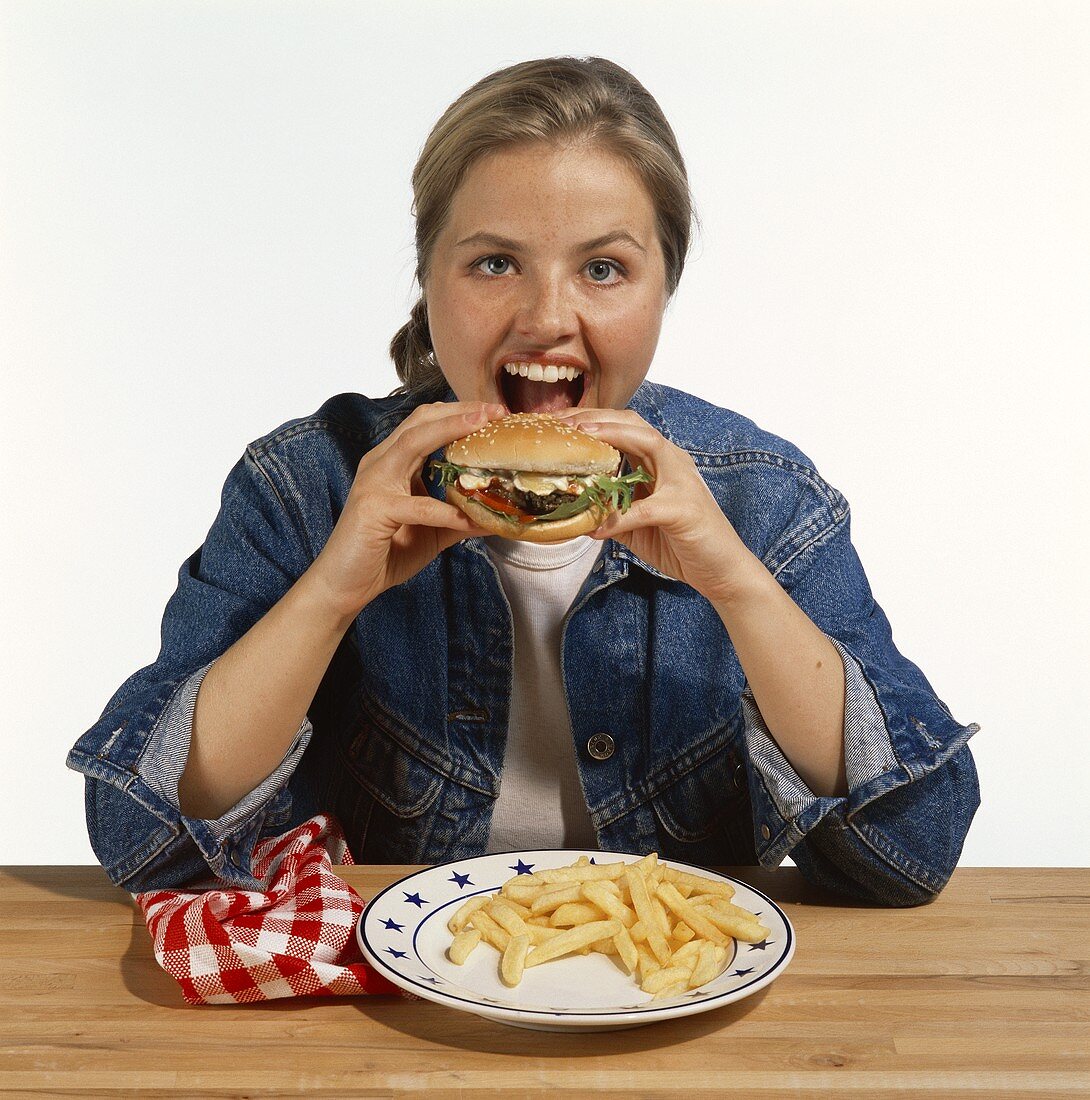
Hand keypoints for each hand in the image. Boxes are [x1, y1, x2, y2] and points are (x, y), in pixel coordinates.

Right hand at [307, 400, 506, 623]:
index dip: (460, 413)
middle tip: (494, 410)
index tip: (494, 412)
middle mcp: (381, 463)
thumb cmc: (385, 553)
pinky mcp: (373, 508)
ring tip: (482, 428)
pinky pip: (417, 505)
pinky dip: (445, 510)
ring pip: (413, 442)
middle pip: (421, 421)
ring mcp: (374, 482)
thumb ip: (459, 519)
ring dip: (450, 430)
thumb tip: (495, 516)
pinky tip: (469, 519)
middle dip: (460, 411)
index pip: (426, 423)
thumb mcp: (432, 531)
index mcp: (393, 461)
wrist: (346, 584)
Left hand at [555, 407, 756, 603]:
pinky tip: (597, 527)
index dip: (593, 420)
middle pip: (633, 423)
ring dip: (611, 437)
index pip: (624, 428)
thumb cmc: (681, 544)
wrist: (721, 569)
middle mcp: (672, 462)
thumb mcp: (636, 526)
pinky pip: (644, 507)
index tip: (561, 422)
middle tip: (563, 423)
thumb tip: (575, 514)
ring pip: (647, 443)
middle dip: (596, 418)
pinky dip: (618, 517)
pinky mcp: (683, 508)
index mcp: (660, 462)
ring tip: (581, 439)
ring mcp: (681, 481)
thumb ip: (609, 514)